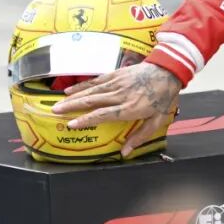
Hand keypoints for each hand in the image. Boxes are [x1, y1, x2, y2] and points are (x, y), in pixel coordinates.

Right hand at [51, 63, 181, 157]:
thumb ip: (140, 136)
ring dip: (74, 96)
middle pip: (93, 101)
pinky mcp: (116, 74)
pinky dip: (83, 85)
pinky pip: (97, 80)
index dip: (87, 119)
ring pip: (92, 90)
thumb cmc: (163, 97)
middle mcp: (121, 94)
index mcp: (130, 108)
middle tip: (55, 111)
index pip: (104, 114)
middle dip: (73, 106)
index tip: (72, 124)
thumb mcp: (157, 120)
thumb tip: (124, 153)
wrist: (168, 70)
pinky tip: (71, 90)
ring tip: (59, 102)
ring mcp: (118, 82)